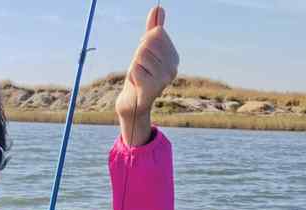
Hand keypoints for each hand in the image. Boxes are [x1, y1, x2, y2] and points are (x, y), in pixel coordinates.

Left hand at [116, 7, 179, 144]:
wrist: (133, 104)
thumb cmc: (139, 76)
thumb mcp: (145, 50)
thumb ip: (152, 30)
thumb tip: (158, 8)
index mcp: (173, 57)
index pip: (155, 33)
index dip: (144, 43)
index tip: (145, 60)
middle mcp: (173, 68)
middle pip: (147, 43)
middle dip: (138, 55)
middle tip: (141, 70)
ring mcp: (164, 79)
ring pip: (140, 56)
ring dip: (134, 67)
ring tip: (139, 78)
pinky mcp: (153, 89)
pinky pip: (136, 69)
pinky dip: (132, 76)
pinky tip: (137, 86)